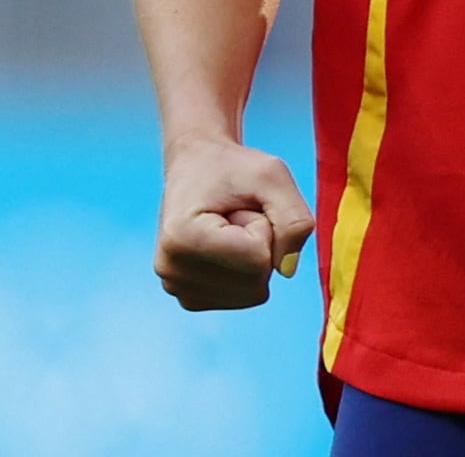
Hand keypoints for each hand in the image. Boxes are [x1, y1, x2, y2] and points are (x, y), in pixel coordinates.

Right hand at [154, 134, 315, 309]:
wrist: (197, 166)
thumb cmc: (232, 168)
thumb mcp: (273, 175)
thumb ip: (293, 219)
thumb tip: (287, 269)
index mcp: (182, 238)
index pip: (259, 259)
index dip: (265, 227)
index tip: (240, 206)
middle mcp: (171, 270)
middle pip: (256, 282)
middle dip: (261, 244)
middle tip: (236, 216)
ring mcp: (177, 288)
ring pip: (252, 293)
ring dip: (254, 258)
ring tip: (229, 229)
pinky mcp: (189, 298)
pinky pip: (244, 298)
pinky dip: (245, 273)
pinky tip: (225, 247)